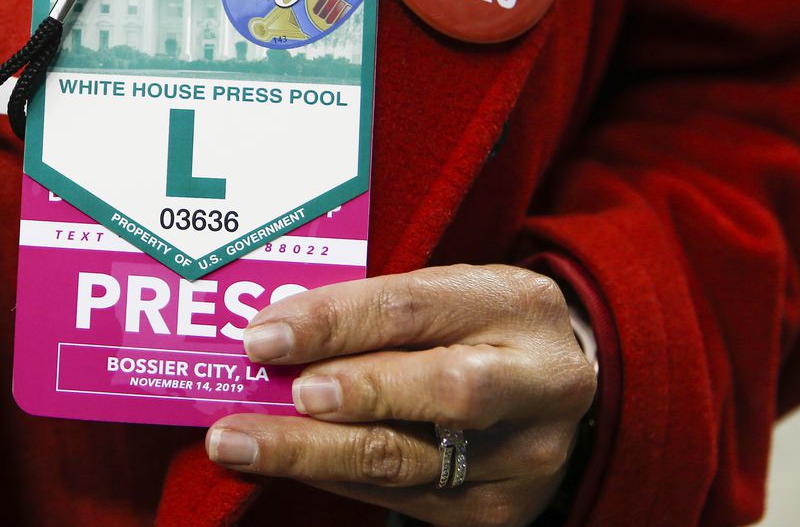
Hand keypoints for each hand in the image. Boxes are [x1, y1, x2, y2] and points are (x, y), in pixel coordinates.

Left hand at [205, 265, 595, 525]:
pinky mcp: (500, 507)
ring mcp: (525, 454)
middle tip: (269, 399)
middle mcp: (538, 380)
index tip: (263, 335)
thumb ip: (376, 310)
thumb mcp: (447, 295)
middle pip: (440, 390)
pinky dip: (336, 479)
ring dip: (313, 453)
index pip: (415, 307)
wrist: (558, 389)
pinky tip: (289, 464)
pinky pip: (404, 499)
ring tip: (241, 444)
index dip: (334, 321)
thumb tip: (272, 334)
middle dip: (348, 392)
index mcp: (517, 304)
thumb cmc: (478, 328)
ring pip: (410, 459)